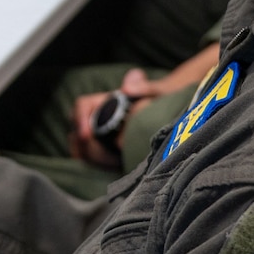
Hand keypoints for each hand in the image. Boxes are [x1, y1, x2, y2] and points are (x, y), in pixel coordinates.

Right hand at [70, 43, 222, 158]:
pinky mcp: (107, 150)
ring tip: (114, 163)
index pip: (83, 105)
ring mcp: (101, 135)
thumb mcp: (159, 91)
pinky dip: (98, 165)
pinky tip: (115, 166)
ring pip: (82, 148)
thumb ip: (144, 87)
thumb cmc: (166, 95)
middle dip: (88, 147)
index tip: (87, 135)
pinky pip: (92, 160)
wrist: (175, 108)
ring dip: (92, 158)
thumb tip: (127, 87)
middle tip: (108, 158)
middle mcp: (100, 116)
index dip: (80, 119)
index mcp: (107, 100)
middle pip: (79, 132)